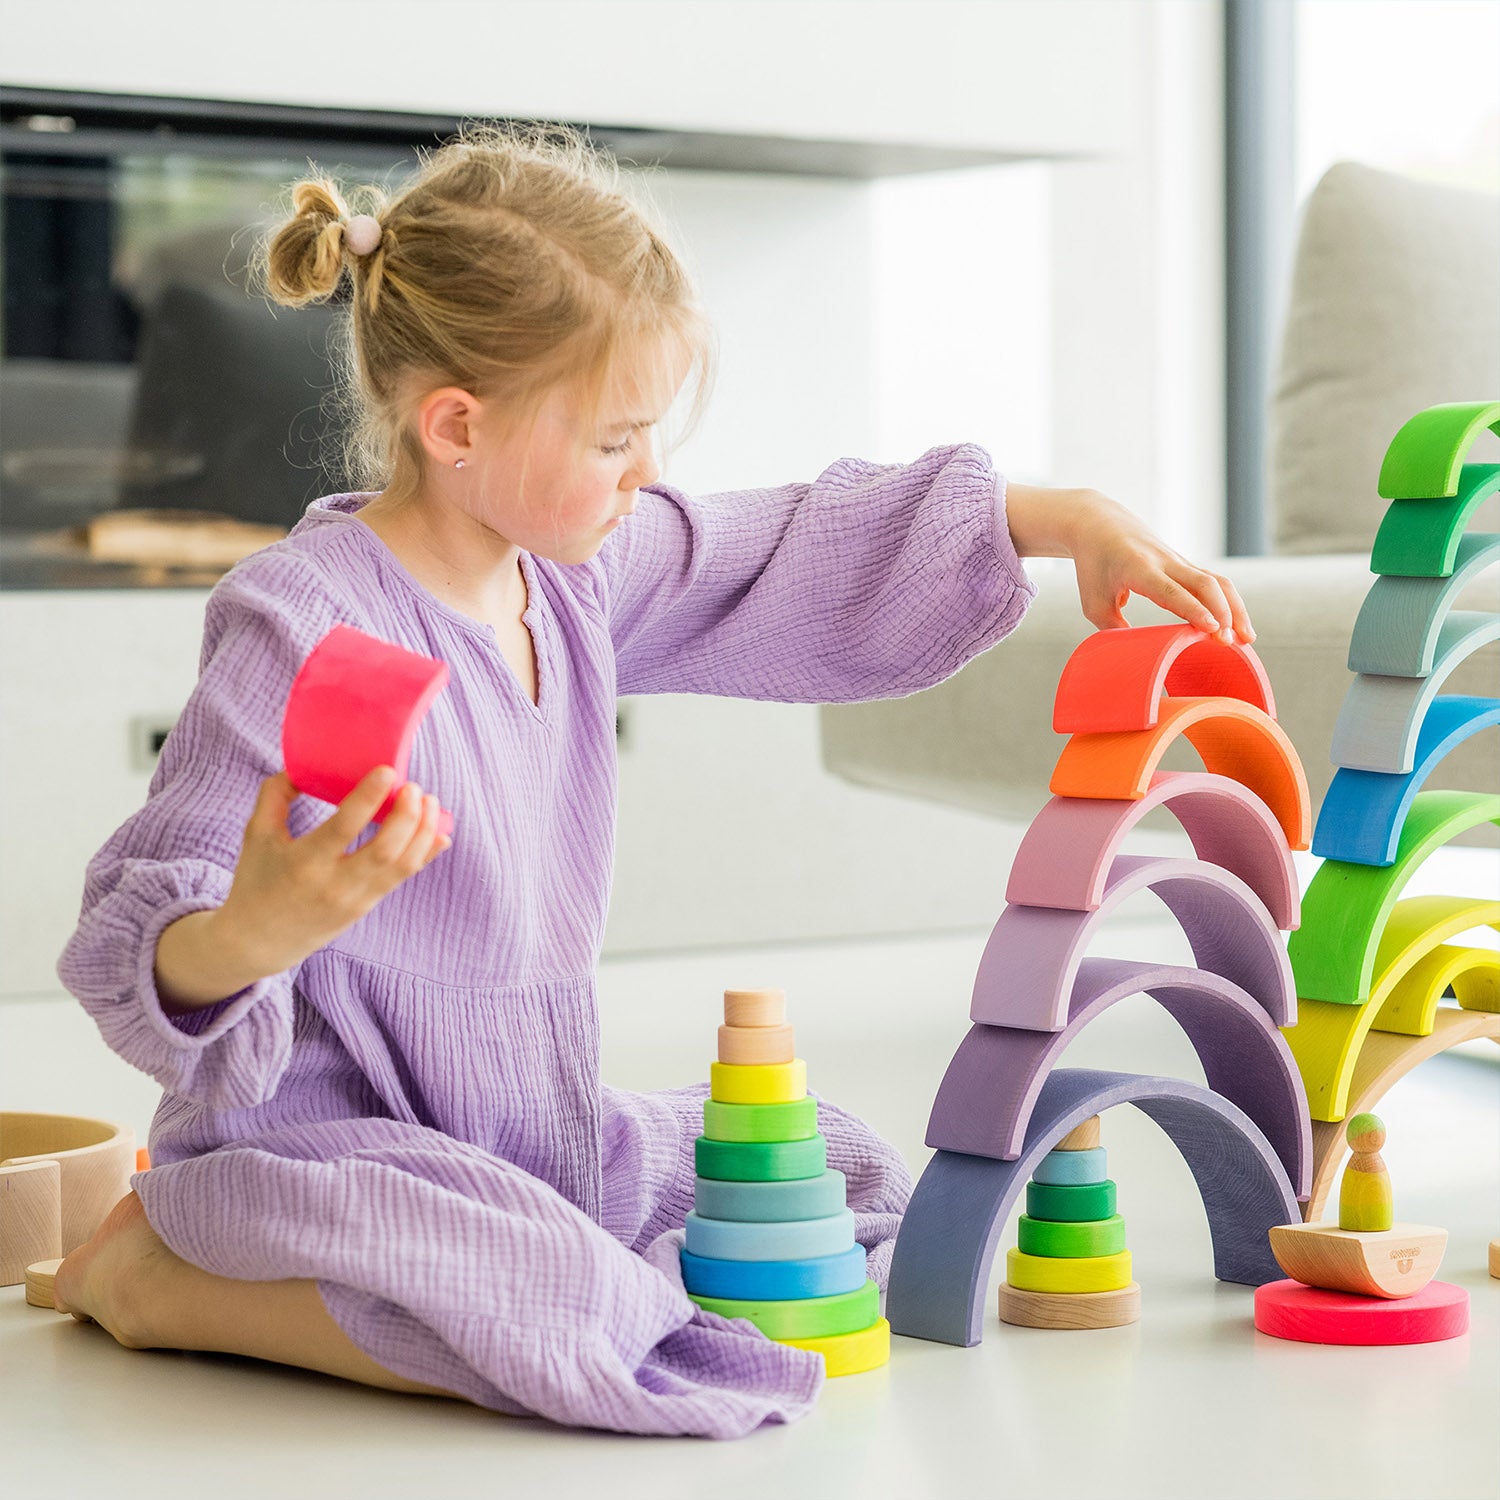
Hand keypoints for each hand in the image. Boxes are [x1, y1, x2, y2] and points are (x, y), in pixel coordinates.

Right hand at [214, 766, 451, 977]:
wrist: (258, 941)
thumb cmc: (257, 881)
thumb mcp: (256, 835)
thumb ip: (275, 796)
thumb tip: (302, 765)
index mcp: (304, 862)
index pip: (344, 827)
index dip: (369, 797)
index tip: (388, 770)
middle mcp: (334, 884)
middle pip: (385, 849)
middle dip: (407, 815)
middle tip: (413, 786)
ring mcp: (355, 899)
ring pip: (403, 865)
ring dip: (423, 830)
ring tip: (428, 801)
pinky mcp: (367, 906)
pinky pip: (403, 878)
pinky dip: (426, 854)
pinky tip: (440, 833)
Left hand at [1005, 483, 1253, 642]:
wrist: (1101, 525)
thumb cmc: (1094, 567)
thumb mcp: (1093, 602)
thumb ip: (1113, 629)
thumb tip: (1138, 656)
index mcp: (1139, 569)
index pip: (1171, 591)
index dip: (1193, 609)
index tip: (1211, 629)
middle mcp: (1164, 562)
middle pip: (1204, 584)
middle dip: (1222, 613)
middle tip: (1229, 643)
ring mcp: (1179, 562)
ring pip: (1217, 582)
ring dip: (1235, 609)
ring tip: (1246, 639)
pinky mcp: (1187, 565)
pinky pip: (1216, 582)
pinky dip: (1230, 603)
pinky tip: (1238, 626)